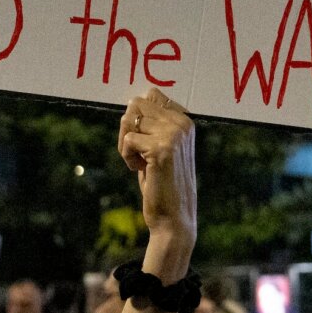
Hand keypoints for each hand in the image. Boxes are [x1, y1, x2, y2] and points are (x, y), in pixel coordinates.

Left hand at [118, 88, 195, 240]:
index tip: (144, 141)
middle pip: (136, 104)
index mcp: (185, 121)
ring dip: (126, 143)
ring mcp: (173, 135)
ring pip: (129, 120)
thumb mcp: (159, 148)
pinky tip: (140, 170)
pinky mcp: (161, 149)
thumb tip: (131, 101)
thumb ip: (152, 124)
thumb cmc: (162, 183)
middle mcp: (182, 124)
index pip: (151, 95)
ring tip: (140, 162)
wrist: (173, 217)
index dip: (137, 118)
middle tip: (137, 152)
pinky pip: (128, 140)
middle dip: (128, 128)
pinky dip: (126, 156)